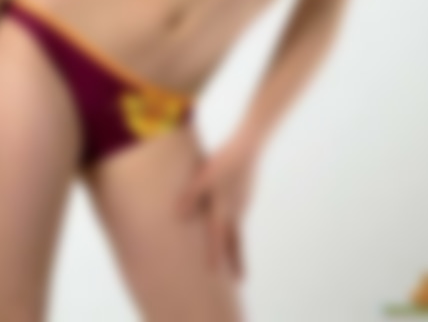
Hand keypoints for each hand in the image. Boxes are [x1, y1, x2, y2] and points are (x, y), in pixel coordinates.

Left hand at [176, 134, 259, 279]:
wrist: (249, 146)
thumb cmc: (223, 161)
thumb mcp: (203, 177)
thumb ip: (190, 196)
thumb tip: (178, 216)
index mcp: (224, 210)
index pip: (218, 240)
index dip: (215, 258)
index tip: (215, 277)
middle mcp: (236, 210)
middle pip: (236, 242)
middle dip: (237, 261)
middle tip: (240, 281)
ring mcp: (244, 202)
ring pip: (238, 226)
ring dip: (236, 242)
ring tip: (233, 253)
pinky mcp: (247, 192)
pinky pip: (239, 212)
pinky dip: (235, 222)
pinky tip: (230, 214)